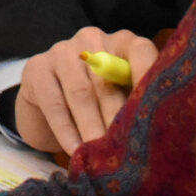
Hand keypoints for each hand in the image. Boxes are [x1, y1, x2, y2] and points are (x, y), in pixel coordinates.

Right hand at [12, 27, 159, 157]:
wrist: (48, 102)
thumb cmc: (99, 103)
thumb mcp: (122, 97)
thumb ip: (137, 103)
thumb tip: (157, 130)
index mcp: (121, 43)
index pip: (139, 51)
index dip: (148, 76)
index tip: (158, 108)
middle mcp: (91, 40)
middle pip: (107, 80)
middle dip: (117, 118)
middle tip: (127, 149)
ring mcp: (61, 52)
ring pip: (80, 93)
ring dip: (92, 128)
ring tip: (101, 155)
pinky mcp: (37, 69)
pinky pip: (54, 104)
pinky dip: (66, 131)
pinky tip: (75, 150)